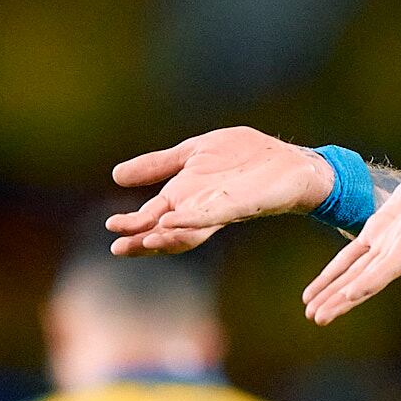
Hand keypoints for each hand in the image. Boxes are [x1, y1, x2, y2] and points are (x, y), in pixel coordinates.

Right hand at [105, 128, 337, 254]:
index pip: (154, 219)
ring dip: (164, 237)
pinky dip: (192, 220)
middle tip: (117, 246)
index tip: (110, 228)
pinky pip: (213, 216)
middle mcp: (201, 210)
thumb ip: (157, 165)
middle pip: (167, 233)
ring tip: (143, 240)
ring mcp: (220, 210)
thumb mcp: (193, 153)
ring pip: (188, 232)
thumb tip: (115, 176)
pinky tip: (174, 220)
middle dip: (142, 241)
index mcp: (187, 199)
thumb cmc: (245, 158)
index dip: (134, 226)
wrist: (290, 162)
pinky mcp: (242, 205)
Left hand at [302, 137, 400, 322]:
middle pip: (370, 277)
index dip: (374, 278)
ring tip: (311, 314)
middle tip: (318, 318)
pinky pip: (351, 257)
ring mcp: (388, 241)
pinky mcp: (378, 232)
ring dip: (333, 293)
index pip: (395, 261)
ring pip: (356, 272)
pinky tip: (315, 292)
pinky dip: (332, 274)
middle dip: (344, 298)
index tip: (351, 295)